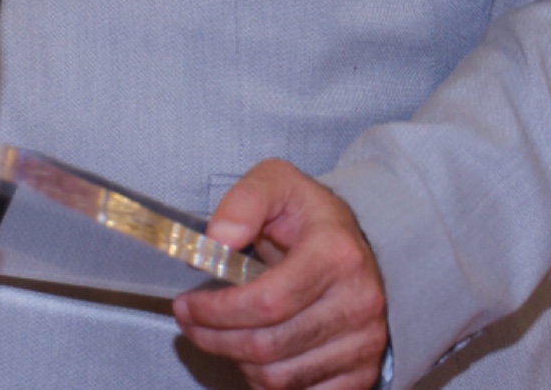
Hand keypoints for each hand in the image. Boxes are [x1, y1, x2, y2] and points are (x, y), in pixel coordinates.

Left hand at [171, 158, 389, 389]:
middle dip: (215, 338)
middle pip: (269, 345)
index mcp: (337, 255)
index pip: (267, 302)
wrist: (355, 246)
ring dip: (236, 361)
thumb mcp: (276, 182)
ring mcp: (365, 344)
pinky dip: (268, 384)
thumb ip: (245, 200)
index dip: (217, 311)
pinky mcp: (363, 373)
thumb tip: (217, 238)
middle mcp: (358, 304)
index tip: (185, 305)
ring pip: (281, 377)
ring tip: (218, 335)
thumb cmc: (308, 217)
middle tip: (189, 322)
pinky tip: (251, 357)